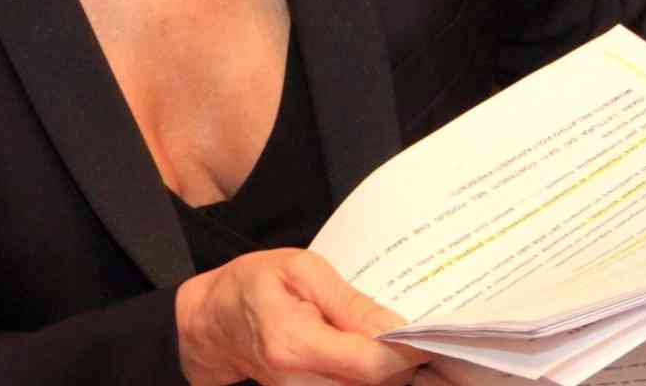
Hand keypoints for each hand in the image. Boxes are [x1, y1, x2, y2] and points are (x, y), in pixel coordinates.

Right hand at [176, 248, 427, 385]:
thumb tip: (395, 330)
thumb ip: (350, 303)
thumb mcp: (302, 271)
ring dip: (393, 375)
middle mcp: (299, 383)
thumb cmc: (254, 285)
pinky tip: (386, 359)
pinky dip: (374, 378)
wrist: (212, 321)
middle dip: (407, 367)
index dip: (407, 354)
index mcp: (295, 344)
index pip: (370, 366)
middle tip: (431, 340)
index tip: (432, 336)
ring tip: (412, 348)